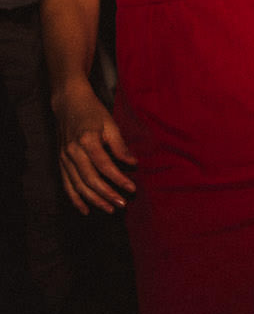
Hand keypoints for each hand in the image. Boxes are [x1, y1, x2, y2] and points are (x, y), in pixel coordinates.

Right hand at [52, 82, 136, 213]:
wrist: (68, 104)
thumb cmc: (93, 112)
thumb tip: (133, 164)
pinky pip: (66, 185)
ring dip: (93, 200)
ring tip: (109, 209)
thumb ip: (120, 146)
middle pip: (90, 179)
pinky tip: (85, 210)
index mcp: (87, 141)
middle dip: (107, 194)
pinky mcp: (60, 162)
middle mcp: (72, 152)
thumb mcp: (110, 124)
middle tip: (122, 204)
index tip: (132, 188)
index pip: (104, 165)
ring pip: (77, 185)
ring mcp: (63, 158)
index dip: (118, 179)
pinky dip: (75, 199)